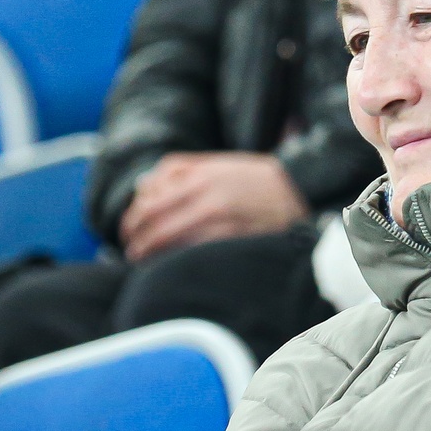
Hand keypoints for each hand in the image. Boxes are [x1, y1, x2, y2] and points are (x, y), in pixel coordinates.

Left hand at [118, 152, 307, 261]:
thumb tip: (143, 188)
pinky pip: (194, 251)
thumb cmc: (256, 181)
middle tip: (132, 252)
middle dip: (137, 239)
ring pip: (170, 238)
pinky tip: (171, 266)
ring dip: (151, 253)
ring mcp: (221, 217)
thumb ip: (180, 170)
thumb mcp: (218, 164)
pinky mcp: (234, 239)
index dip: (132, 219)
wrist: (302, 191)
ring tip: (144, 263)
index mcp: (200, 174)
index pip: (150, 199)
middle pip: (155, 220)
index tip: (128, 231)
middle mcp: (207, 194)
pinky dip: (177, 260)